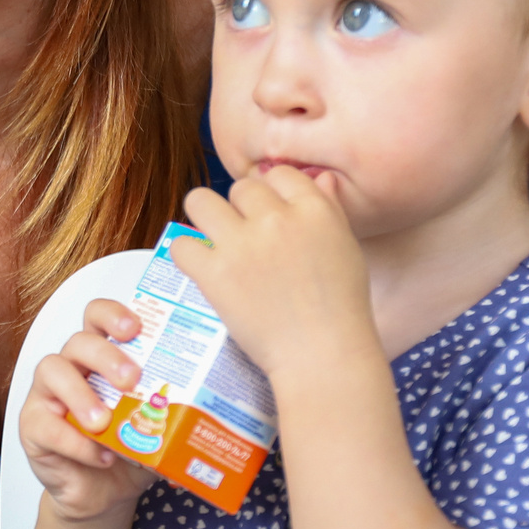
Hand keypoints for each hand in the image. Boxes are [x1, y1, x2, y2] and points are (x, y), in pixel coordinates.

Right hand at [16, 301, 153, 528]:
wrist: (104, 496)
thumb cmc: (129, 452)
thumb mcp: (156, 430)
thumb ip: (174, 416)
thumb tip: (210, 415)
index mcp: (101, 358)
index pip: (98, 317)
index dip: (112, 315)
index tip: (135, 328)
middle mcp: (72, 367)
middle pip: (79, 341)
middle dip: (106, 356)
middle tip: (132, 380)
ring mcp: (47, 395)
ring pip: (52, 371)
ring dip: (81, 395)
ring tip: (105, 423)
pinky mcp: (33, 427)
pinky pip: (46, 425)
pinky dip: (76, 441)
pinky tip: (101, 456)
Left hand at [173, 168, 373, 382]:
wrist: (322, 355)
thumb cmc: (341, 307)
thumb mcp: (346, 248)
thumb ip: (329, 209)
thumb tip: (319, 177)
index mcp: (314, 209)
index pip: (280, 173)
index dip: (272, 192)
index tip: (270, 216)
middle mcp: (276, 219)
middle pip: (241, 188)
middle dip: (241, 209)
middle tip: (246, 237)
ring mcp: (242, 245)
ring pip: (200, 201)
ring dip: (205, 218)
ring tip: (214, 240)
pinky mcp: (214, 273)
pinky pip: (182, 244)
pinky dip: (188, 256)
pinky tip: (202, 268)